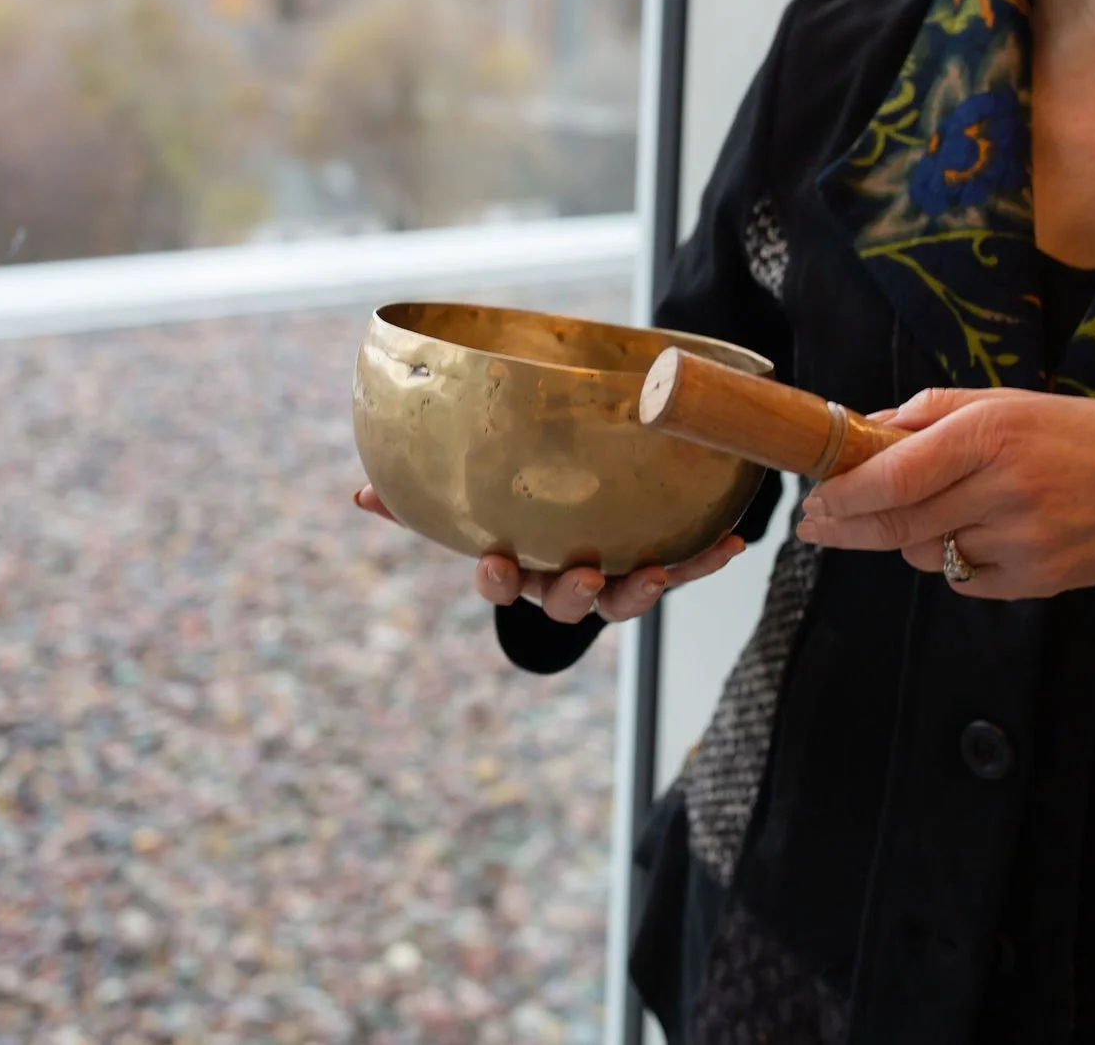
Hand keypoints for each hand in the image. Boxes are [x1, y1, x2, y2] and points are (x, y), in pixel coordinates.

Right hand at [352, 483, 746, 622]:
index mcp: (520, 570)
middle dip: (575, 592)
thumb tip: (360, 494)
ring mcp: (611, 581)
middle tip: (586, 574)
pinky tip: (734, 543)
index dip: (497, 578)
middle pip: (567, 600)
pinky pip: (685, 567)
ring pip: (625, 597)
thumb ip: (417, 507)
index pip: (500, 583)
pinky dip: (707, 559)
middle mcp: (564, 584)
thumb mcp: (469, 517)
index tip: (495, 562)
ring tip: (661, 572)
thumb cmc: (516, 527)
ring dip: (644, 587)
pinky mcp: (655, 570)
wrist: (576, 550)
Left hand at [792, 387, 1094, 599]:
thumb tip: (865, 429)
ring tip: (939, 510)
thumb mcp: (1010, 401)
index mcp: (995, 432)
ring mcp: (1022, 542)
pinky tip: (982, 534)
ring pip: (924, 553)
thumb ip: (933, 412)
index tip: (813, 499)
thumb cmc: (1085, 435)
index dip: (845, 493)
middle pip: (897, 522)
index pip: (896, 474)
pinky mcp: (1035, 582)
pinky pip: (961, 579)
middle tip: (816, 526)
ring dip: (907, 536)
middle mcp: (1006, 489)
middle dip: (846, 526)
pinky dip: (952, 560)